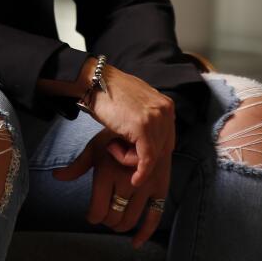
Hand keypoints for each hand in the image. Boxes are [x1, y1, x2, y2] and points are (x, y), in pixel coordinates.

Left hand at [52, 133, 170, 249]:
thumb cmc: (115, 139)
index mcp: (107, 173)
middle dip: (106, 221)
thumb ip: (76, 167)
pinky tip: (136, 242)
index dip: (93, 216)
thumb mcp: (93, 149)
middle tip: (104, 216)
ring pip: (130, 219)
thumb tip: (55, 176)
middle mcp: (125, 181)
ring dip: (120, 225)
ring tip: (115, 220)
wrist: (144, 126)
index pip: (98, 209)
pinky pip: (154, 216)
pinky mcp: (160, 188)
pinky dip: (145, 233)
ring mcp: (144, 186)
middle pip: (113, 217)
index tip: (92, 215)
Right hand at [81, 62, 175, 187]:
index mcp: (166, 105)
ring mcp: (155, 119)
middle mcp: (165, 111)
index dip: (152, 152)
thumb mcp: (136, 104)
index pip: (167, 139)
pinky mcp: (143, 127)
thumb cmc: (109, 93)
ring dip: (132, 159)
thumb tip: (149, 138)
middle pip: (163, 149)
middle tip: (118, 149)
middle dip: (143, 157)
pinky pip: (146, 159)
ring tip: (112, 146)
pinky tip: (135, 180)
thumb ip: (148, 118)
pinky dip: (141, 172)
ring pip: (152, 156)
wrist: (94, 81)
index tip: (138, 158)